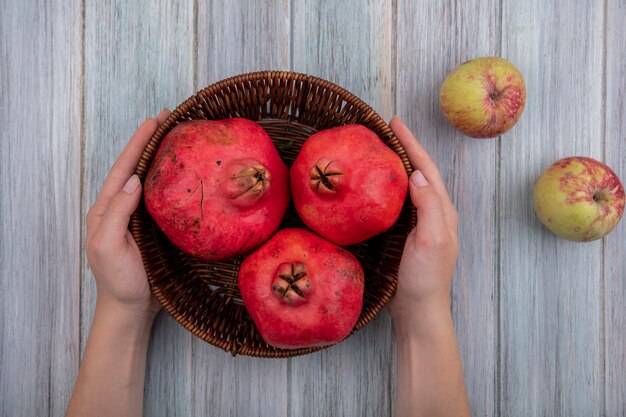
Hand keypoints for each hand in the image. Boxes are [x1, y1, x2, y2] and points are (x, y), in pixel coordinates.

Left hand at [86, 109, 170, 319]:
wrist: (129, 310)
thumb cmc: (119, 281)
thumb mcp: (110, 247)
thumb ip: (118, 213)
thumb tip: (134, 179)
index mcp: (106, 209)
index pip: (123, 168)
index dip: (138, 143)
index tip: (155, 120)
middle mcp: (120, 208)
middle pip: (134, 167)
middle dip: (149, 141)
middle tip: (169, 119)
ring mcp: (136, 218)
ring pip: (147, 179)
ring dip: (159, 156)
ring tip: (175, 137)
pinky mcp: (151, 228)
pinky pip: (158, 196)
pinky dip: (167, 179)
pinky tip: (180, 175)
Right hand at [388, 116, 458, 323]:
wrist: (420, 311)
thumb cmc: (426, 279)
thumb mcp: (431, 240)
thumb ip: (429, 207)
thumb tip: (417, 174)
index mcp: (442, 210)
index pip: (426, 168)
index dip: (411, 144)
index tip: (394, 123)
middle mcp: (435, 213)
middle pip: (421, 172)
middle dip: (406, 148)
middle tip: (386, 130)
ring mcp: (423, 224)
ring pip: (412, 185)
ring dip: (399, 164)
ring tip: (381, 149)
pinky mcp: (410, 235)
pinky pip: (402, 201)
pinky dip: (392, 185)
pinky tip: (379, 187)